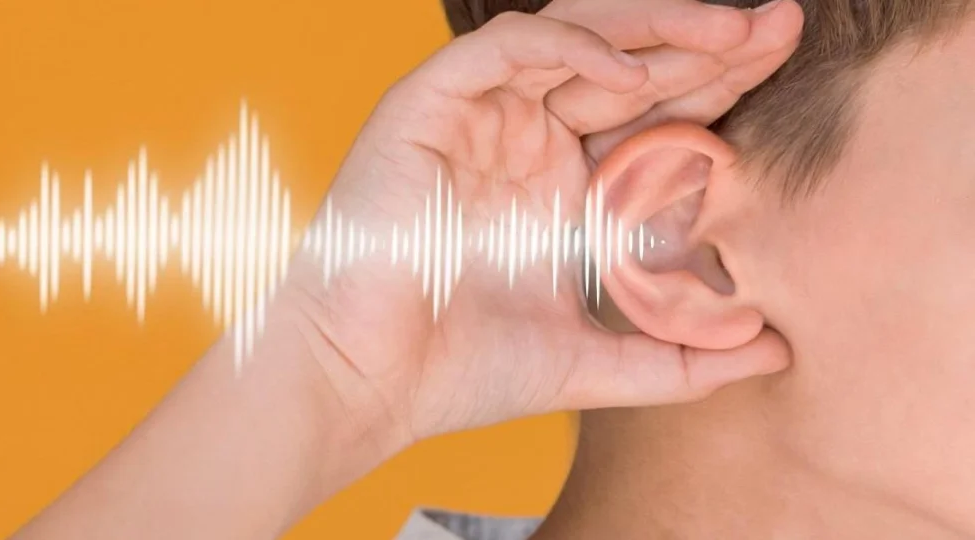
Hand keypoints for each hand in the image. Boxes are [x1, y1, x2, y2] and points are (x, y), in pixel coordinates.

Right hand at [282, 0, 803, 451]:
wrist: (369, 383)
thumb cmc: (462, 371)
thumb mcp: (596, 360)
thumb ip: (682, 356)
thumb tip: (777, 349)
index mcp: (560, 185)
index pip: (651, 114)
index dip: (717, 86)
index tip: (783, 67)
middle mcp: (523, 140)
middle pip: (626, 64)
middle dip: (705, 42)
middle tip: (781, 27)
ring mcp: (478, 119)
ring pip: (571, 36)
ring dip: (650, 28)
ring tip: (727, 33)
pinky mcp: (430, 108)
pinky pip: (506, 50)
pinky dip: (570, 51)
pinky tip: (631, 73)